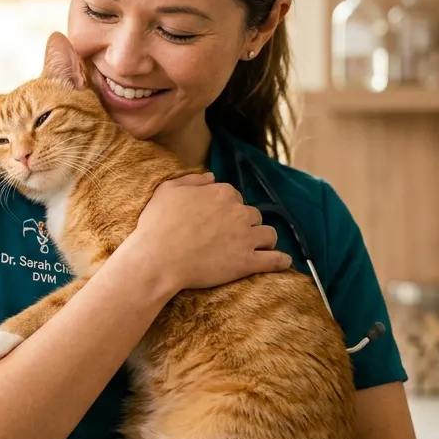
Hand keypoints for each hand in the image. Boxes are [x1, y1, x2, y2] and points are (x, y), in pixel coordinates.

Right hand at [127, 173, 290, 290]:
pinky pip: (275, 260)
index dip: (226, 208)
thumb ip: (192, 179)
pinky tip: (281, 262)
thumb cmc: (157, 225)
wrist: (157, 260)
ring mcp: (245, 237)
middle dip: (245, 223)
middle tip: (231, 235)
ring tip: (255, 247)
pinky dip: (280, 261)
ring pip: (268, 234)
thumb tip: (212, 176)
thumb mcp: (167, 190)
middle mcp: (239, 212)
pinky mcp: (247, 262)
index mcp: (222, 193)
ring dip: (263, 239)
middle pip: (252, 214)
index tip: (217, 219)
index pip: (234, 196)